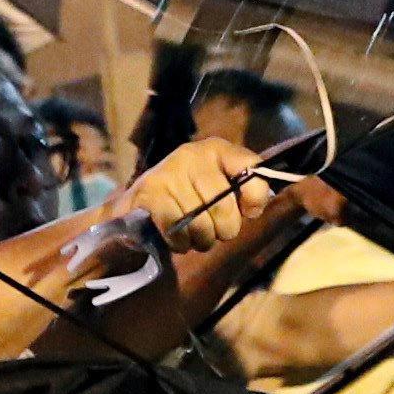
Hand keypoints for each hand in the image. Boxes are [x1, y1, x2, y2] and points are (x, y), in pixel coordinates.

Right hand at [123, 137, 278, 255]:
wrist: (138, 206)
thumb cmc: (189, 199)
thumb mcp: (219, 189)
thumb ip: (244, 193)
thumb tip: (256, 206)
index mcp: (217, 149)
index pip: (250, 167)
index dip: (256, 196)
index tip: (250, 211)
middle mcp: (192, 154)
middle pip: (224, 206)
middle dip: (224, 230)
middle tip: (214, 231)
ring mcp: (168, 171)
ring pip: (200, 222)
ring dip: (201, 240)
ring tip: (195, 236)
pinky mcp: (149, 191)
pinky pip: (176, 229)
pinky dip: (181, 243)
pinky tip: (178, 240)